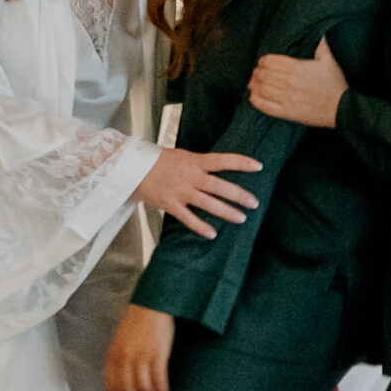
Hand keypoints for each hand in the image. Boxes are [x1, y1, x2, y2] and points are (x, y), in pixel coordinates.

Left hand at [106, 306, 174, 390]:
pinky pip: (159, 379)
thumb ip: (119, 359)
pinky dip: (162, 388)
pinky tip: (164, 390)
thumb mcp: (120, 340)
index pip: (112, 384)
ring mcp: (142, 357)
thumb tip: (122, 379)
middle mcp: (126, 358)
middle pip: (128, 389)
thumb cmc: (137, 321)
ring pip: (144, 387)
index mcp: (114, 354)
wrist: (151, 306)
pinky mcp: (158, 355)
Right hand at [135, 149, 261, 241]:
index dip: (241, 163)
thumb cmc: (158, 161)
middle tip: (254, 202)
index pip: (222, 160)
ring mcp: (181, 191)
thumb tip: (218, 169)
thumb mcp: (182, 156)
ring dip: (226, 212)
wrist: (131, 169)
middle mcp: (190, 176)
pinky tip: (213, 234)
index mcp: (194, 161)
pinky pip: (188, 218)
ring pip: (208, 203)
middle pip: (219, 186)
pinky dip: (200, 227)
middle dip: (239, 195)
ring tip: (242, 219)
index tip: (258, 167)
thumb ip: (199, 164)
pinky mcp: (170, 204)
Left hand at [247, 37, 346, 127]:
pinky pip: (265, 106)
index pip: (270, 61)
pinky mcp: (288, 112)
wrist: (342, 108)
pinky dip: (256, 100)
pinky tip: (253, 96)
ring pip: (261, 89)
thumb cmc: (335, 84)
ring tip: (252, 83)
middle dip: (256, 72)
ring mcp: (287, 98)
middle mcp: (290, 83)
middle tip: (256, 72)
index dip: (262, 61)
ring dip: (253, 85)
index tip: (262, 62)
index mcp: (297, 68)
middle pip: (263, 74)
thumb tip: (320, 32)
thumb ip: (321, 45)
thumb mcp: (329, 61)